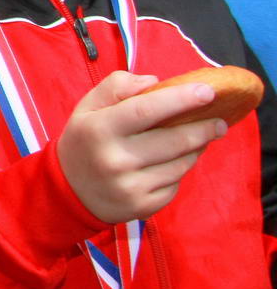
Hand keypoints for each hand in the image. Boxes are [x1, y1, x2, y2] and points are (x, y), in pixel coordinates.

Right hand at [55, 71, 227, 224]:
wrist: (68, 192)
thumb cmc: (85, 141)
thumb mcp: (88, 107)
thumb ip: (116, 86)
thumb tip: (154, 82)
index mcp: (98, 129)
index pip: (146, 109)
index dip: (180, 99)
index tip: (208, 91)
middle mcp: (115, 159)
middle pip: (174, 140)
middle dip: (203, 128)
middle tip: (219, 122)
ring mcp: (130, 186)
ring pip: (181, 163)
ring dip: (195, 149)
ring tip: (197, 140)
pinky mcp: (143, 206)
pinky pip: (175, 184)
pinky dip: (179, 170)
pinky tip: (173, 163)